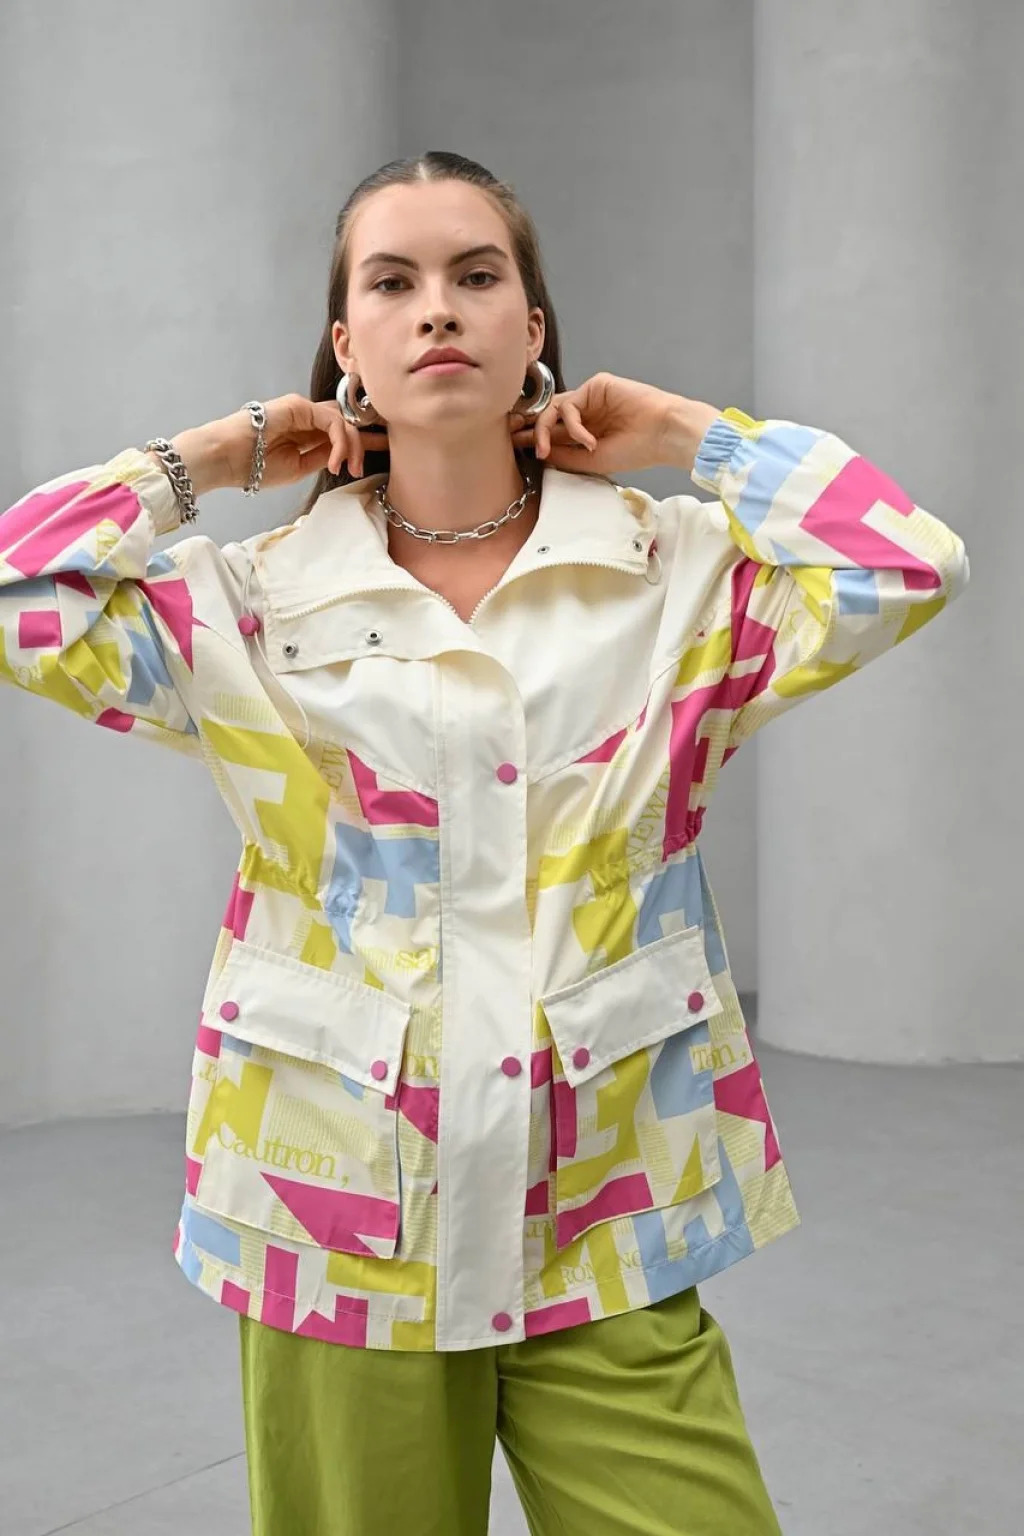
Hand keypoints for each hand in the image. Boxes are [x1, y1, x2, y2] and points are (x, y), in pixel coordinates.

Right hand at [170, 394, 388, 494]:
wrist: (226, 459)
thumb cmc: (254, 467)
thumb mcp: (298, 467)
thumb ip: (322, 455)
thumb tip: (345, 453)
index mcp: (304, 432)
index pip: (340, 430)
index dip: (362, 438)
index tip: (384, 447)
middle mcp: (305, 417)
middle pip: (346, 421)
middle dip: (366, 438)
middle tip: (372, 457)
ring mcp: (302, 409)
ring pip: (342, 421)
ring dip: (352, 446)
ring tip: (349, 468)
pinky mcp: (298, 406)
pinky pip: (331, 420)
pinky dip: (339, 441)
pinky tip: (335, 461)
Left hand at [509, 372, 720, 475]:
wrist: (663, 435)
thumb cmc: (636, 450)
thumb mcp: (591, 461)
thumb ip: (563, 455)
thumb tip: (537, 450)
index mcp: (585, 431)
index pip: (552, 431)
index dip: (531, 436)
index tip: (513, 446)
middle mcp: (586, 412)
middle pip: (546, 416)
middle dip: (527, 428)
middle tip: (514, 440)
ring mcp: (591, 398)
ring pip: (553, 408)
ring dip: (544, 431)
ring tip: (548, 450)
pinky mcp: (596, 385)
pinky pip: (570, 405)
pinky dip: (572, 426)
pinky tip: (588, 440)